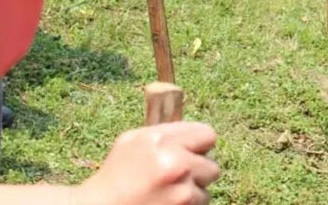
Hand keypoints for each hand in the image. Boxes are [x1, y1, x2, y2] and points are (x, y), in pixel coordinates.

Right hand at [73, 122, 218, 204]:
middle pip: (212, 165)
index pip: (207, 135)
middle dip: (197, 171)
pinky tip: (167, 203)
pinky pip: (200, 203)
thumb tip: (191, 129)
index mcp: (161, 140)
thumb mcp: (131, 141)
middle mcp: (175, 163)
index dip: (200, 145)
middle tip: (177, 177)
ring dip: (192, 190)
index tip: (193, 152)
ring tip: (168, 192)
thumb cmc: (115, 176)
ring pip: (206, 188)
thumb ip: (164, 132)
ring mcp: (181, 190)